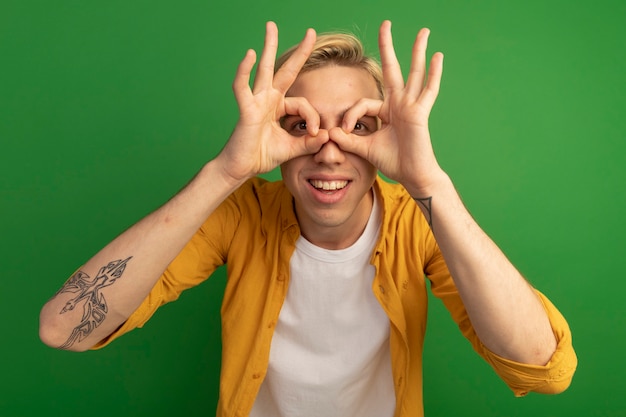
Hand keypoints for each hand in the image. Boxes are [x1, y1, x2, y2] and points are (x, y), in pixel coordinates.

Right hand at [218, 22, 327, 182]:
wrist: (241, 168)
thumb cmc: (261, 155)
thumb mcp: (291, 149)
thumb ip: (309, 143)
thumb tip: (328, 136)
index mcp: (279, 107)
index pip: (303, 104)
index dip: (312, 117)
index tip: (315, 134)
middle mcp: (268, 99)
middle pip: (285, 70)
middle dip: (299, 52)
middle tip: (312, 32)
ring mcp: (256, 102)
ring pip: (264, 69)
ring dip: (268, 47)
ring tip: (271, 27)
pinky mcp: (245, 109)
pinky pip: (243, 87)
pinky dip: (244, 70)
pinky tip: (249, 54)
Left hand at [332, 20, 444, 195]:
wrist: (411, 175)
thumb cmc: (393, 162)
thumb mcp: (365, 148)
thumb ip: (348, 139)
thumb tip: (330, 133)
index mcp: (387, 111)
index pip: (363, 103)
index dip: (350, 116)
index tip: (344, 132)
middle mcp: (399, 104)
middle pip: (392, 69)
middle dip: (388, 46)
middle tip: (385, 23)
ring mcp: (411, 106)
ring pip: (414, 73)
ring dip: (417, 51)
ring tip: (423, 31)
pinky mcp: (420, 113)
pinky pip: (428, 90)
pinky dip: (434, 74)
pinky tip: (438, 56)